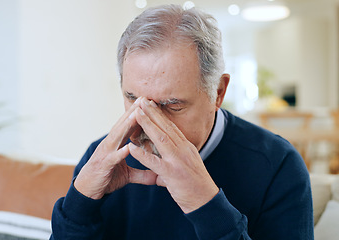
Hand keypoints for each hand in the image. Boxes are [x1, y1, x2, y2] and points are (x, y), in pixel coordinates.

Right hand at [74, 97, 156, 198]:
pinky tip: (129, 147)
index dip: (139, 115)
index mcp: (117, 145)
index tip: (150, 103)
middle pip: (123, 126)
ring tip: (137, 114)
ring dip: (126, 125)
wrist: (88, 191)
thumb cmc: (106, 179)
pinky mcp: (103, 166)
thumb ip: (143, 174)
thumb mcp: (128, 176)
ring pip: (117, 137)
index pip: (129, 127)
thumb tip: (159, 176)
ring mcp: (106, 154)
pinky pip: (113, 158)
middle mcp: (111, 145)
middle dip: (133, 112)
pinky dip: (121, 153)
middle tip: (144, 99)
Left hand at [129, 98, 218, 212]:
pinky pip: (154, 162)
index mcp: (187, 147)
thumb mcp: (188, 166)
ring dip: (147, 125)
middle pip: (166, 127)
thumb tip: (166, 155)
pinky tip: (131, 147)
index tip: (151, 104)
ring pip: (160, 138)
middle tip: (141, 100)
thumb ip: (177, 158)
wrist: (207, 201)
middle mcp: (184, 150)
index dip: (160, 115)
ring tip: (136, 113)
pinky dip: (142, 154)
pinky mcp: (172, 174)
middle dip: (152, 113)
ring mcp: (178, 161)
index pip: (172, 127)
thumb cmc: (196, 186)